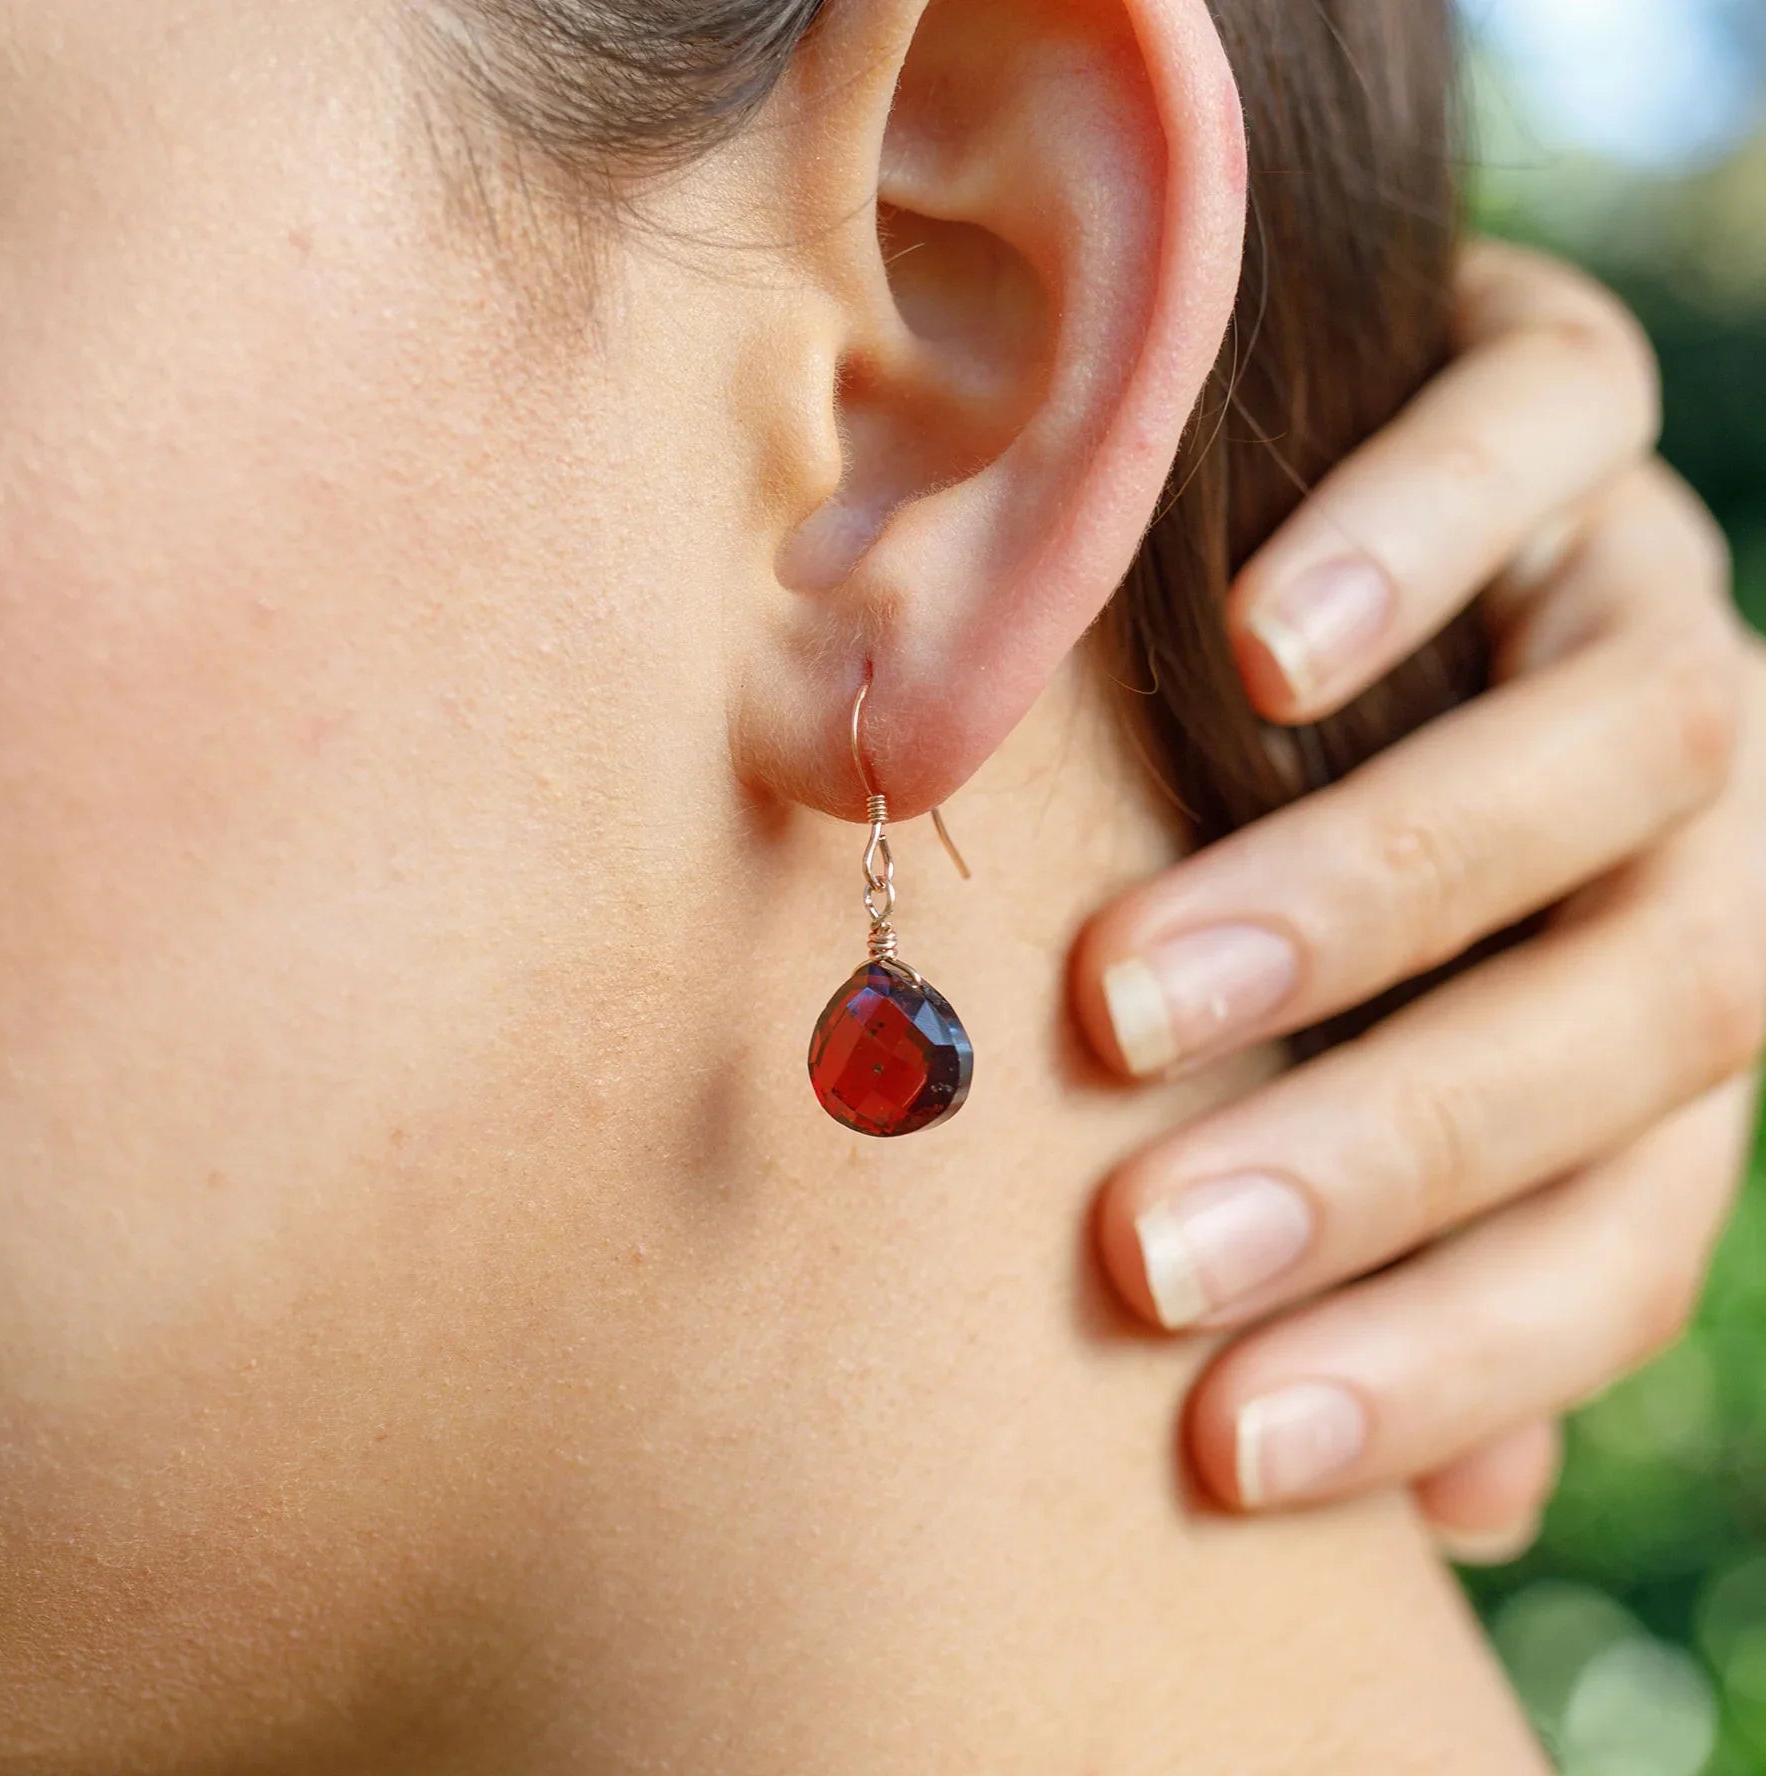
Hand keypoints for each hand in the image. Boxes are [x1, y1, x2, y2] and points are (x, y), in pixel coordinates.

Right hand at [1072, 241, 1765, 1561]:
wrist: (1315, 501)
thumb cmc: (1297, 821)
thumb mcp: (1340, 1036)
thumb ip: (1412, 1234)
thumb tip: (1466, 1514)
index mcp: (1666, 991)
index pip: (1626, 1223)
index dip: (1449, 1353)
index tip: (1227, 1453)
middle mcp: (1710, 809)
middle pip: (1649, 1003)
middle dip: (1391, 1149)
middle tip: (1145, 1252)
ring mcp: (1649, 579)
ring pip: (1623, 744)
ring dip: (1366, 896)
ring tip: (1133, 998)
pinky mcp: (1565, 387)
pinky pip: (1547, 441)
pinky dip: (1412, 551)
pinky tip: (1249, 651)